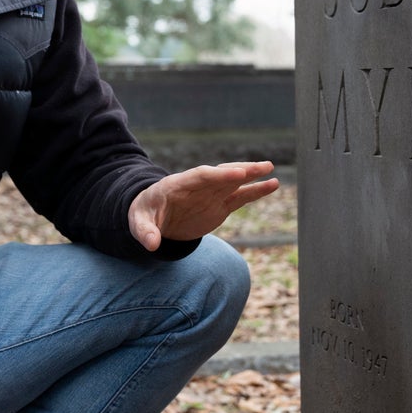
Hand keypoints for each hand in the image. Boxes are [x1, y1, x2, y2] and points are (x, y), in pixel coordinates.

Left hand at [129, 161, 279, 251]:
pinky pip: (240, 196)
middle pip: (221, 174)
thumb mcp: (138, 223)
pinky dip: (256, 191)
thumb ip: (145, 232)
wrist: (153, 217)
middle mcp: (198, 186)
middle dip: (240, 171)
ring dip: (252, 175)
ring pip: (234, 182)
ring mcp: (211, 194)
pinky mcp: (220, 205)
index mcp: (178, 184)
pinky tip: (272, 184)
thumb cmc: (144, 215)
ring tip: (271, 169)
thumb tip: (152, 245)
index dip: (219, 175)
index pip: (201, 176)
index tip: (238, 174)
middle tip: (260, 167)